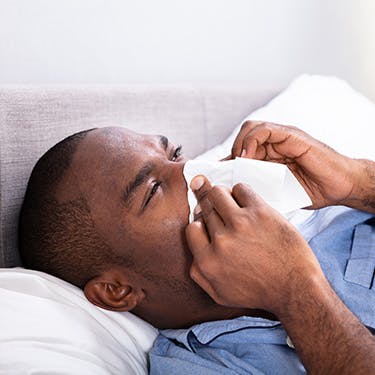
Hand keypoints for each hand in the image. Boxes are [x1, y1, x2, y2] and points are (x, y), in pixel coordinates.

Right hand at [185, 176, 325, 313]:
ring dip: (222, 196)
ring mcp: (240, 224)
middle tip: (222, 211)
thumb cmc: (261, 291)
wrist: (296, 288)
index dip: (200, 224)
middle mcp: (221, 242)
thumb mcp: (221, 295)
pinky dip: (241, 192)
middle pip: (205, 209)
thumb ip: (199, 275)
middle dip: (211, 208)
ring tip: (232, 204)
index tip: (209, 224)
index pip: (192, 228)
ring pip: (217, 193)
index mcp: (208, 262)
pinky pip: (240, 188)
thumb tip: (192, 254)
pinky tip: (247, 203)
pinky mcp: (260, 213)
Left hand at [228, 120, 358, 208]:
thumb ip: (259, 189)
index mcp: (269, 157)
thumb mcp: (278, 193)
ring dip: (239, 145)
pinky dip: (252, 140)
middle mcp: (274, 145)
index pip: (240, 151)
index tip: (214, 176)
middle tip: (225, 170)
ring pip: (251, 129)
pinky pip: (265, 130)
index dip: (225, 162)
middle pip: (241, 138)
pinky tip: (248, 156)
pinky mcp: (292, 136)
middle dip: (229, 153)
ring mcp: (283, 138)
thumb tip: (234, 198)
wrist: (342, 187)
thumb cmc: (312, 191)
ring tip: (237, 163)